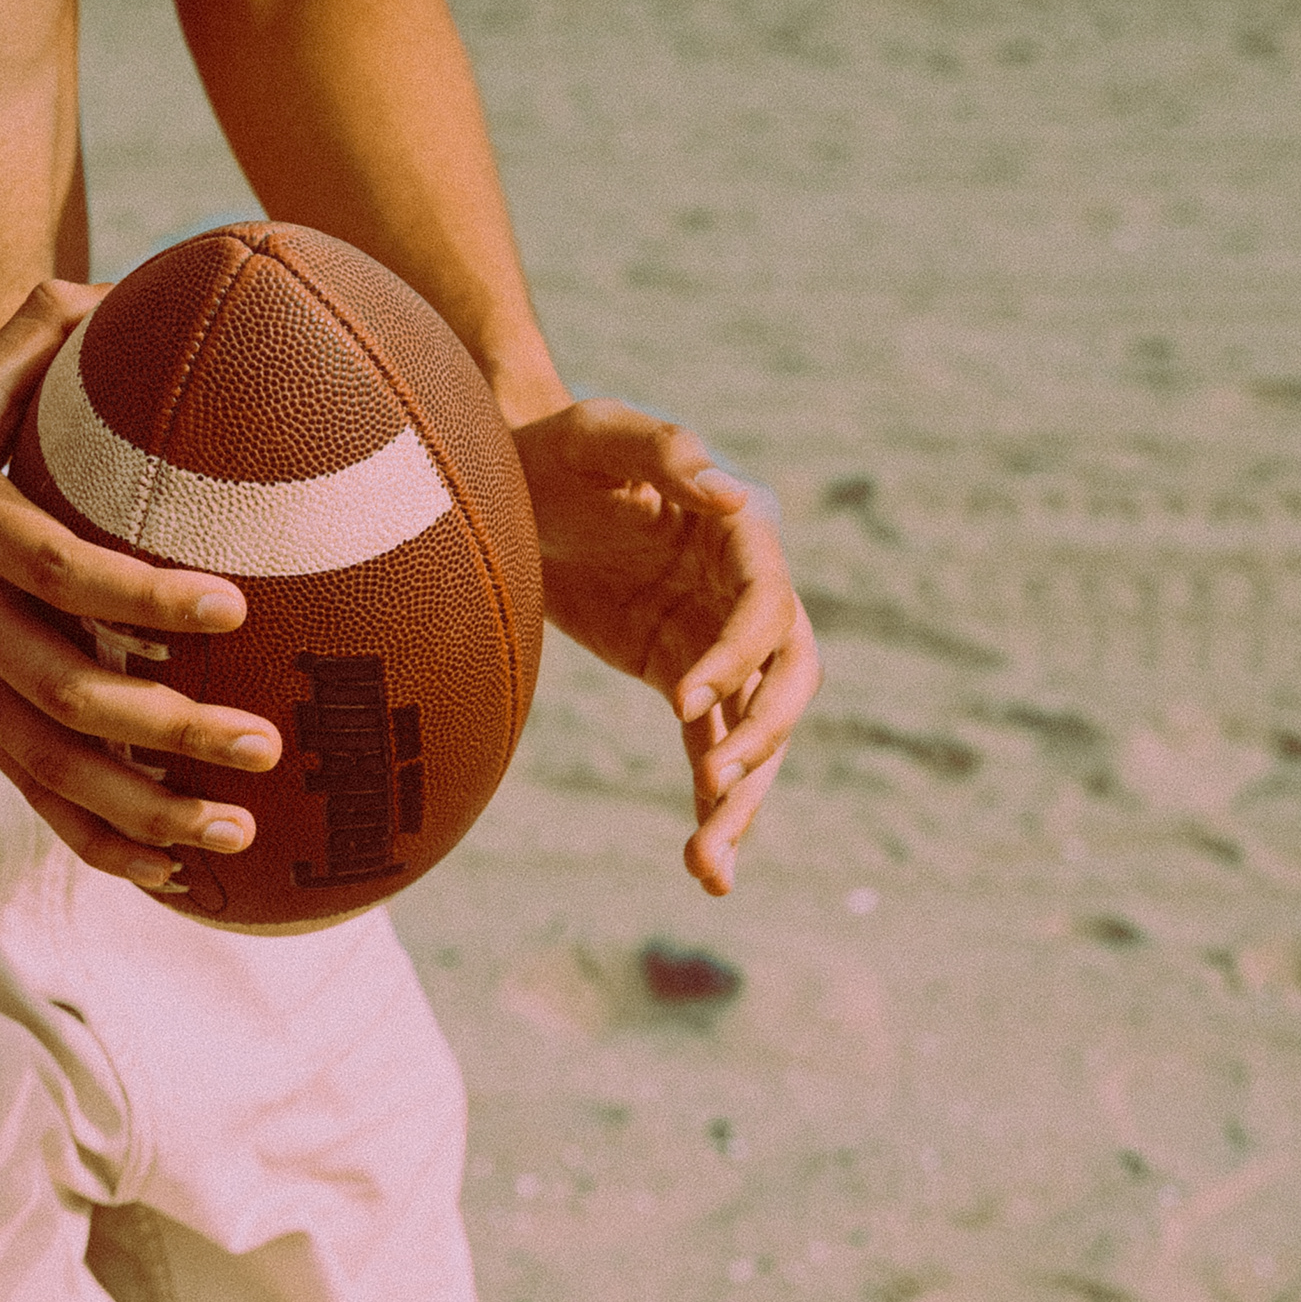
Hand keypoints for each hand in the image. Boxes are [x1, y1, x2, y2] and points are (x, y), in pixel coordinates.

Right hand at [0, 282, 282, 892]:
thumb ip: (34, 342)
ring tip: (237, 831)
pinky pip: (34, 797)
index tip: (230, 609)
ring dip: (148, 810)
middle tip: (264, 745)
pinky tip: (175, 871)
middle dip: (169, 732)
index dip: (140, 600)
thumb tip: (131, 284)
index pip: (58, 569)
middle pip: (69, 693)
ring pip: (54, 768)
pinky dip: (103, 841)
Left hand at [510, 399, 820, 895]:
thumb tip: (729, 493)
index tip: (685, 701)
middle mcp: (742, 596)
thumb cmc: (558, 448)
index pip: (767, 606)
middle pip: (786, 679)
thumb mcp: (598, 433)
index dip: (737, 657)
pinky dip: (713, 804)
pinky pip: (712, 748)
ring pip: (755, 731)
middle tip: (716, 785)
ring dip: (742, 799)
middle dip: (761, 737)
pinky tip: (705, 866)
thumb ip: (664, 452)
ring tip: (710, 867)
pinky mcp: (684, 681)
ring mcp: (717, 645)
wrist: (515, 485)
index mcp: (739, 537)